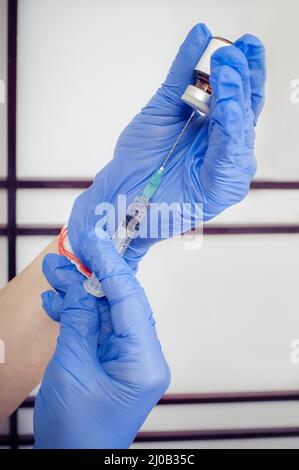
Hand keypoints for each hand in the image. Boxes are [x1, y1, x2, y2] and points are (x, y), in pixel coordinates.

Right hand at [34, 230, 169, 448]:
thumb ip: (79, 323)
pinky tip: (56, 302)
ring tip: (54, 274)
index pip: (130, 299)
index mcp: (144, 360)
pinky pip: (97, 329)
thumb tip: (80, 288)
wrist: (73, 463)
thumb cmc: (77, 431)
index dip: (110, 266)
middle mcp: (142, 356)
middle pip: (119, 302)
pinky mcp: (112, 361)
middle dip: (90, 277)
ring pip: (105, 312)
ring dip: (79, 294)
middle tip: (67, 256)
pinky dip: (76, 315)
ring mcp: (128, 359)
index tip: (96, 242)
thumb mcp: (73, 369)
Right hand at [68, 23, 265, 270]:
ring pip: (215, 87)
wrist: (120, 210)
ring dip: (225, 66)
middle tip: (233, 59)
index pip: (243, 131)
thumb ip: (225, 158)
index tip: (230, 94)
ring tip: (229, 48)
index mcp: (230, 165)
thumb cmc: (163, 212)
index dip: (239, 109)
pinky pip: (180, 81)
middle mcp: (216, 139)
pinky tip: (200, 36)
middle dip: (238, 80)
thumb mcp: (205, 192)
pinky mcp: (167, 110)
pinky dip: (188, 58)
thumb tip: (232, 118)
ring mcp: (192, 122)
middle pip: (238, 102)